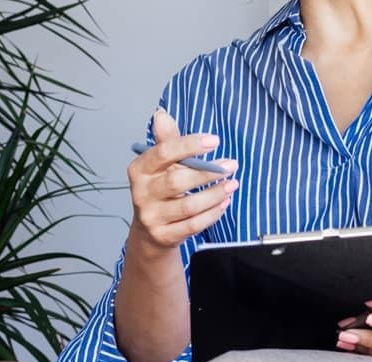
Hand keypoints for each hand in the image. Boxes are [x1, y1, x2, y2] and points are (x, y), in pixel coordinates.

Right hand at [127, 110, 238, 251]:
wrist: (150, 231)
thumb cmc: (160, 191)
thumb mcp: (161, 165)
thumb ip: (166, 141)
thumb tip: (161, 114)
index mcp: (139, 170)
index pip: (162, 153)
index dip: (189, 145)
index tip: (215, 141)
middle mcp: (141, 194)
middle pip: (176, 181)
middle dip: (207, 173)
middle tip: (231, 165)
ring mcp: (151, 217)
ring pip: (187, 206)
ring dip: (214, 194)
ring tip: (232, 184)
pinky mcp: (163, 236)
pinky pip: (192, 225)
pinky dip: (211, 214)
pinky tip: (224, 203)